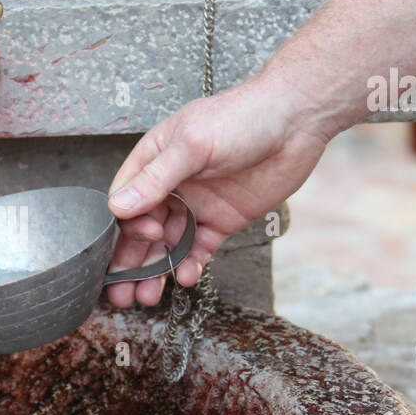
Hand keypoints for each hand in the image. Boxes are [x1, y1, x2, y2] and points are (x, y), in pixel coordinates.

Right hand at [105, 78, 330, 306]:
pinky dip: (190, 265)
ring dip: (155, 271)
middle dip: (130, 262)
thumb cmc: (243, 117)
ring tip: (146, 298)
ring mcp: (196, 204)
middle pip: (141, 230)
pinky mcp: (222, 220)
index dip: (129, 224)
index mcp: (154, 160)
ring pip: (167, 245)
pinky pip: (199, 248)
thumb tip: (119, 207)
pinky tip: (186, 278)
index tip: (149, 233)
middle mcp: (171, 185)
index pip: (126, 200)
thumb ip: (156, 178)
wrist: (296, 121)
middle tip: (122, 293)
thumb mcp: (193, 144)